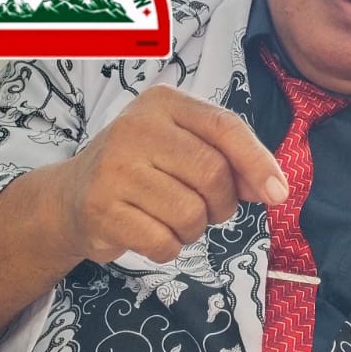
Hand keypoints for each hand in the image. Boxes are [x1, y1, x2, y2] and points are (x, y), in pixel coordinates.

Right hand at [48, 85, 287, 264]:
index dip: (257, 162)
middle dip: (223, 204)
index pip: (224, 127)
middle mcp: (135, 127)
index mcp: (163, 103)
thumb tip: (272, 188)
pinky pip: (163, 242)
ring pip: (190, 213)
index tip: (278, 194)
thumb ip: (229, 158)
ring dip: (194, 229)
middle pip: (212, 173)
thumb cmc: (142, 169)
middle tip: (210, 210)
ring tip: (171, 218)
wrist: (72, 196)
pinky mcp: (100, 208)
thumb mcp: (183, 146)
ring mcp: (114, 168)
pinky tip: (151, 233)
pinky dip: (169, 248)